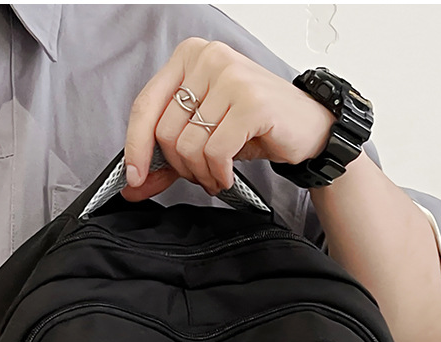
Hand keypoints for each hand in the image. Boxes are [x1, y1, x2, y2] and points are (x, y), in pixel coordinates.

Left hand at [122, 37, 335, 199]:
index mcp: (189, 56)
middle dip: (180, 167)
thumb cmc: (255, 126)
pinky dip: (219, 174)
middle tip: (199, 175)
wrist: (307, 127)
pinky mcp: (251, 102)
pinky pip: (215, 152)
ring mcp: (231, 76)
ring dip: (201, 174)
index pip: (145, 105)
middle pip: (165, 130)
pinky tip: (228, 175)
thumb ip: (167, 156)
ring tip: (216, 176)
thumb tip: (133, 185)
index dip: (135, 147)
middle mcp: (209, 58)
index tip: (134, 179)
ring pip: (189, 144)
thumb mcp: (205, 132)